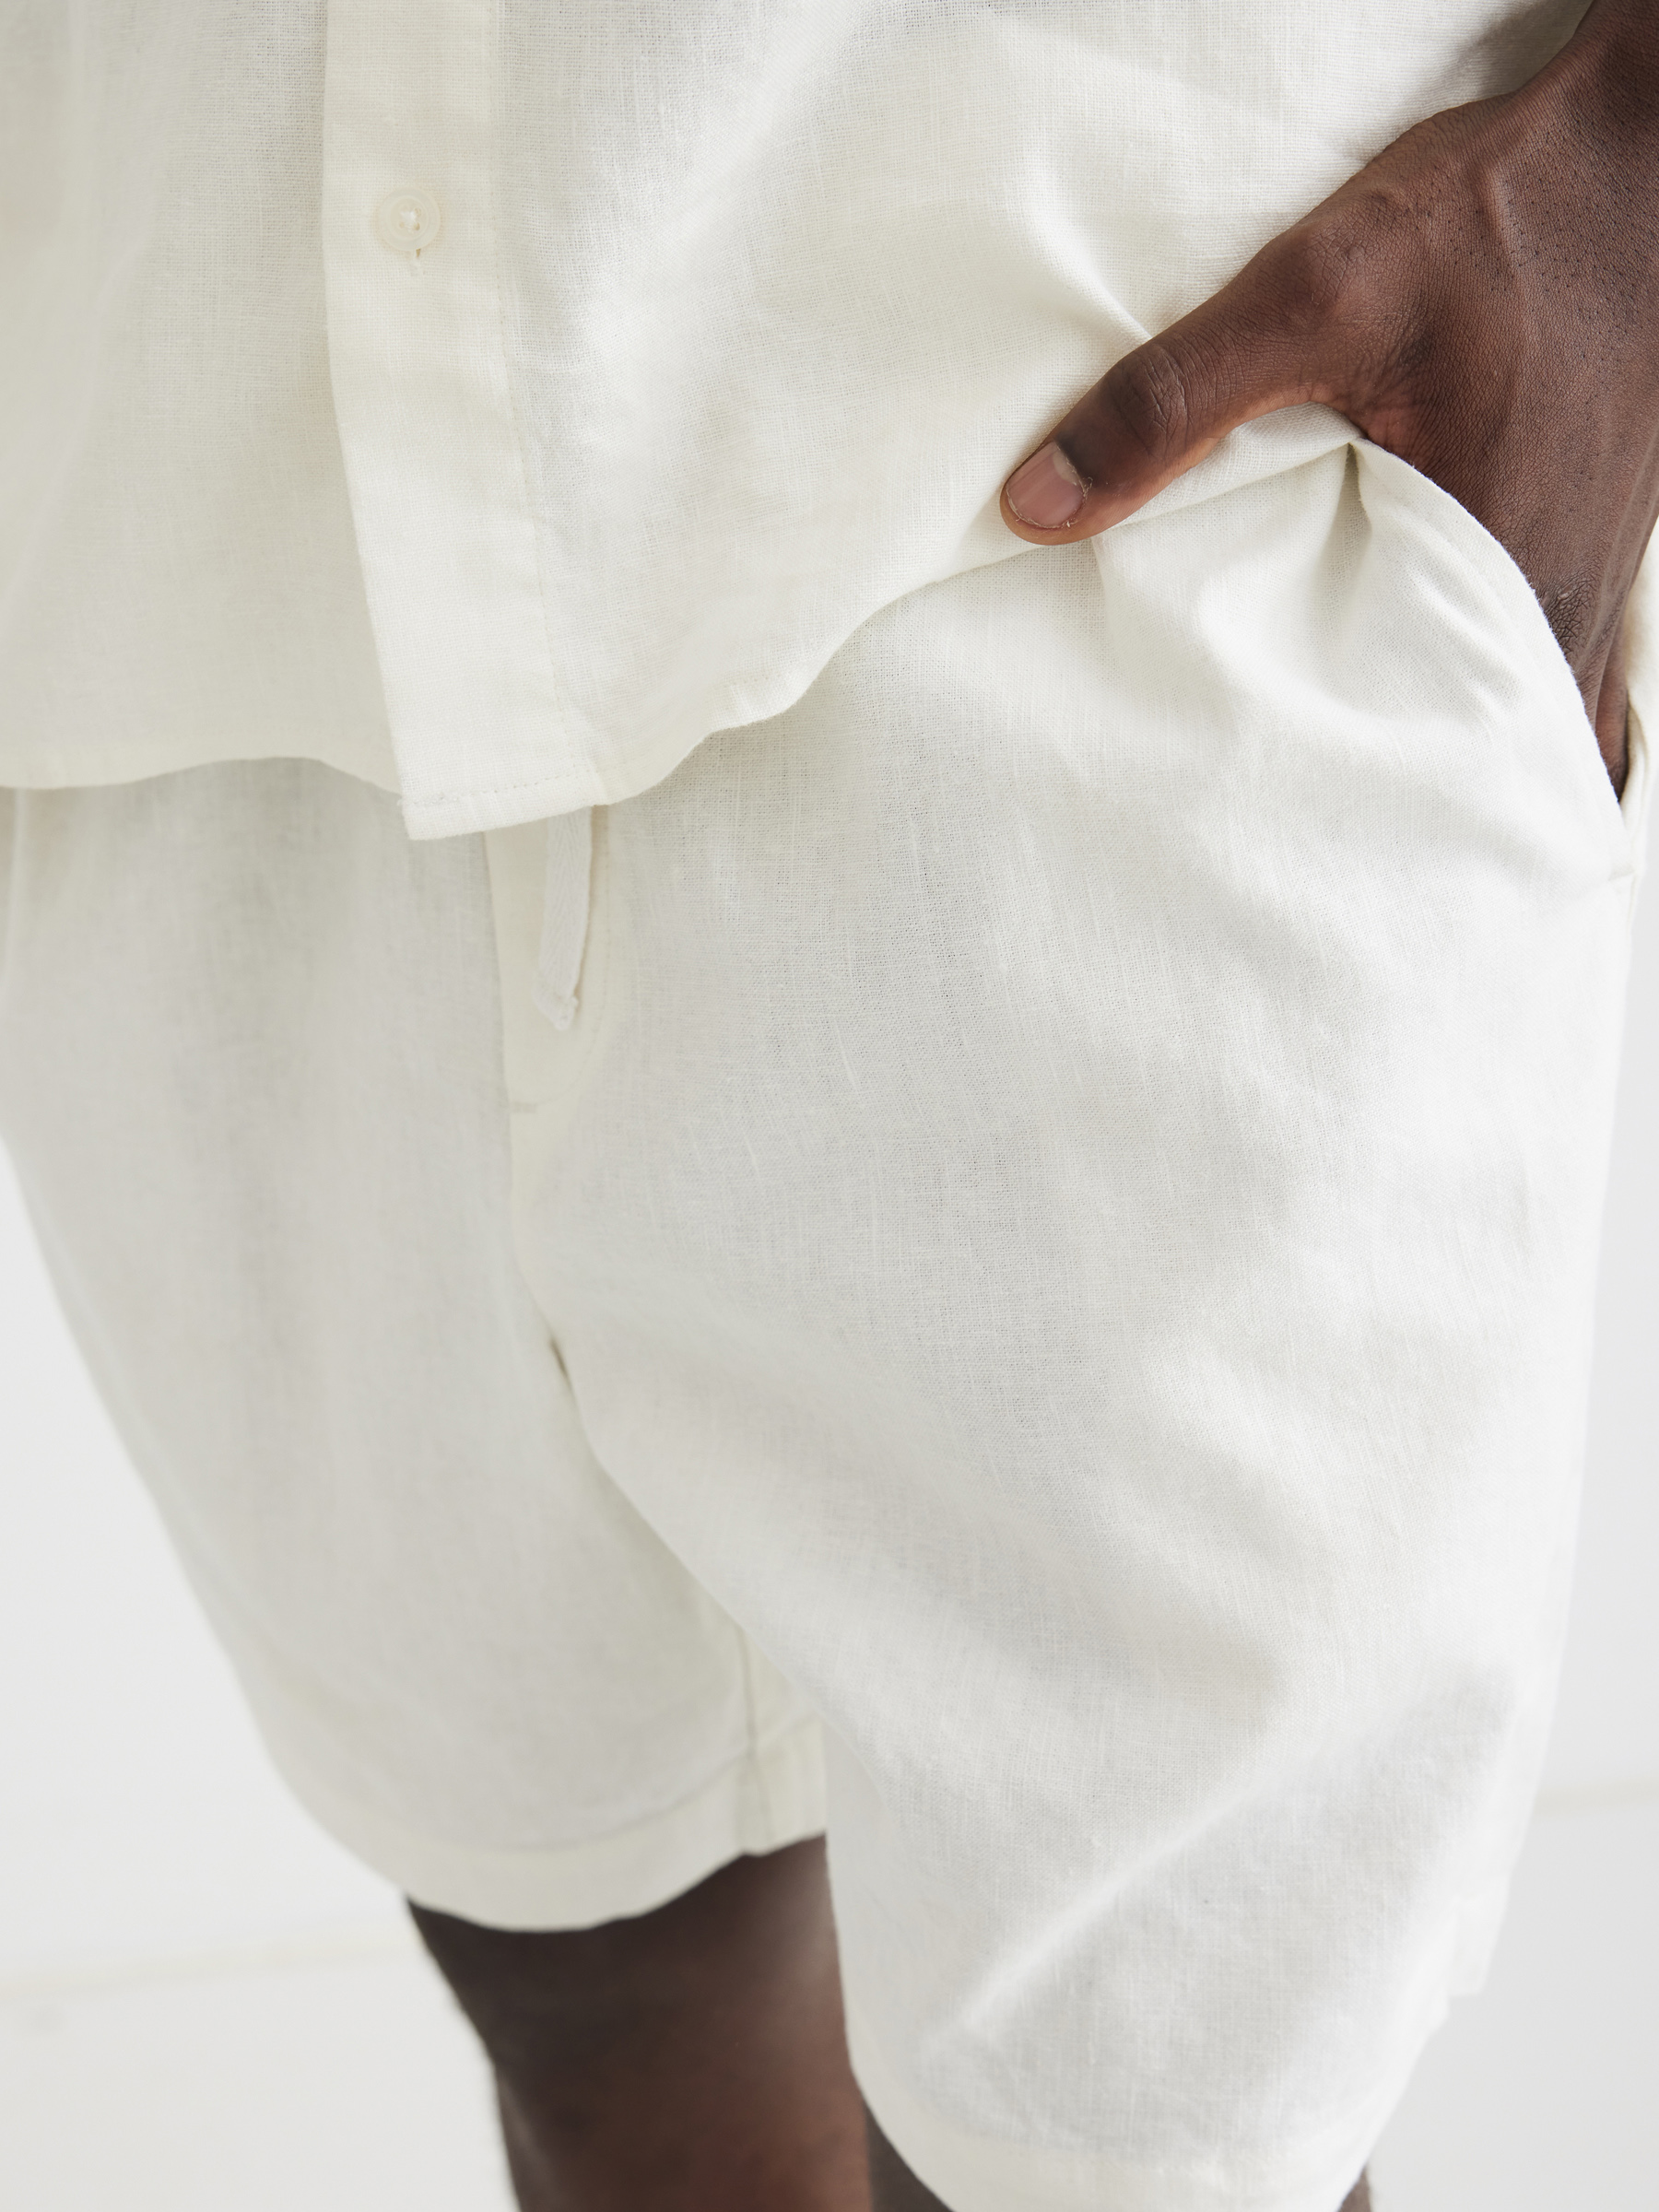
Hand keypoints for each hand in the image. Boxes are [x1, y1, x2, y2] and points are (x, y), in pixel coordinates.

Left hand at [1001, 0, 1658, 793]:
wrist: (1637, 163)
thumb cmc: (1500, 222)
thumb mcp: (1316, 291)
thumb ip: (1174, 401)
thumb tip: (1038, 505)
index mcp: (1504, 577)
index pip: (1422, 756)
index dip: (1334, 806)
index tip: (1247, 822)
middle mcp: (1562, 608)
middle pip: (1464, 758)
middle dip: (1369, 796)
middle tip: (1259, 811)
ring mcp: (1589, 589)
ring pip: (1506, 723)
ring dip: (1422, 751)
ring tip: (1316, 769)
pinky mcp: (1584, 554)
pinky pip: (1530, 667)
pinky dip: (1470, 697)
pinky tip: (1396, 690)